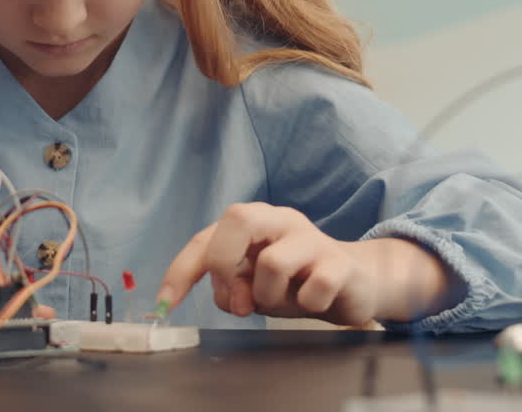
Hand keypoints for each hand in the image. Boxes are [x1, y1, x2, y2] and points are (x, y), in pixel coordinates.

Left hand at [157, 203, 458, 325]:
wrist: (356, 284)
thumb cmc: (295, 282)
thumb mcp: (253, 286)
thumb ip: (230, 286)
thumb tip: (228, 296)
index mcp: (251, 222)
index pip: (205, 238)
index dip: (182, 270)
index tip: (165, 303)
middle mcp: (279, 220)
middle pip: (237, 217)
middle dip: (224, 264)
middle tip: (237, 301)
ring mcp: (311, 237)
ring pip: (272, 263)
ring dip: (268, 297)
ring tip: (282, 303)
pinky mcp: (340, 262)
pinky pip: (313, 289)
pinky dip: (307, 305)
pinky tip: (314, 302)